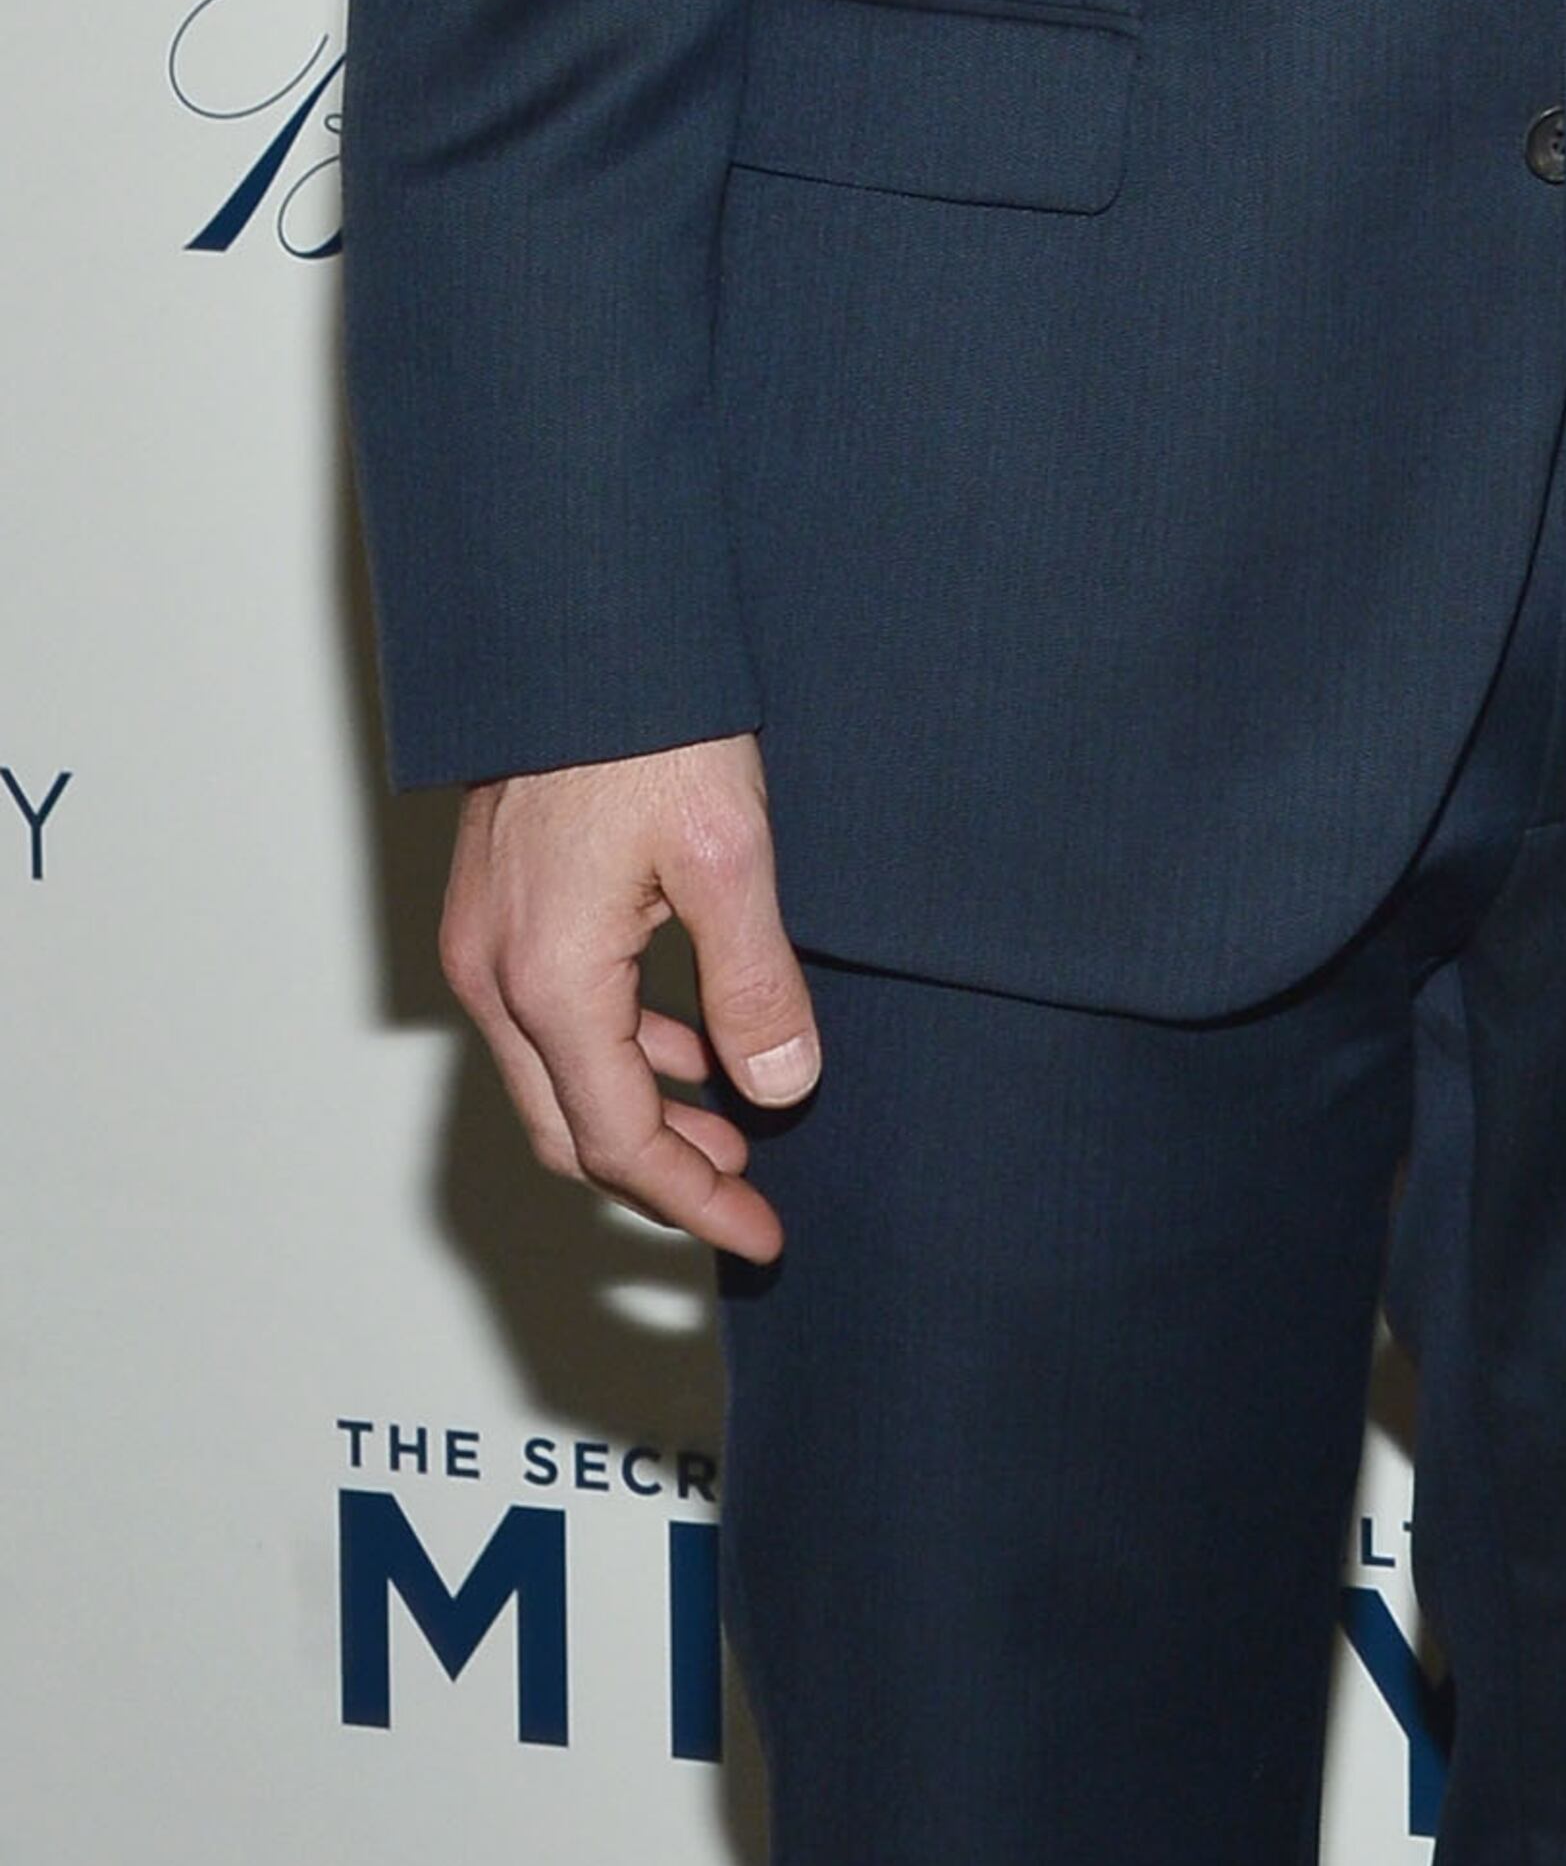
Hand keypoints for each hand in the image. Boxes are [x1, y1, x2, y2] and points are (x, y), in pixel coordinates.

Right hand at [441, 737, 820, 1266]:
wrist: (576, 630)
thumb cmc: (648, 725)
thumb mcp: (730, 854)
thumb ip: (754, 984)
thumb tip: (783, 1089)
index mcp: (550, 982)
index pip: (619, 1142)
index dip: (692, 1203)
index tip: (761, 1235)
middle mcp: (494, 976)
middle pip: (570, 1130)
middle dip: (660, 1178)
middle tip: (748, 1198)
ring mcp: (482, 942)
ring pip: (553, 1079)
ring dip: (638, 1115)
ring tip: (732, 1127)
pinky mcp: (493, 907)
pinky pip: (545, 1020)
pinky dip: (614, 1053)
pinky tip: (682, 1040)